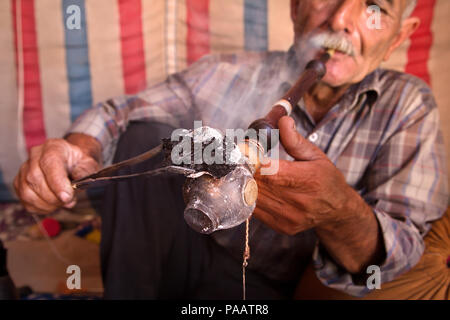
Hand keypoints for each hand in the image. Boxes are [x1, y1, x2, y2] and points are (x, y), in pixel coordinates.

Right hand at [14, 135, 100, 213]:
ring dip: (47, 204)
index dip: (57, 183)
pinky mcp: (20, 183)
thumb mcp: (89, 164)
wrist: (72, 163)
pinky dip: (40, 207)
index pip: (50, 163)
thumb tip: (76, 185)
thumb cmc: (79, 163)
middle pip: (35, 179)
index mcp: (54, 147)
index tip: (67, 197)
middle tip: (69, 201)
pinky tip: (52, 204)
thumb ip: (84, 172)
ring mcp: (24, 169)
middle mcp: (35, 155)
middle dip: (54, 197)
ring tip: (61, 202)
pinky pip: (25, 200)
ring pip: (27, 192)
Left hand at [253, 116, 354, 234]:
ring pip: (252, 198)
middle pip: (257, 184)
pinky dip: (250, 197)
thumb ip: (295, 140)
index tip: (245, 152)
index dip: (252, 161)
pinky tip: (254, 188)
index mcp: (308, 180)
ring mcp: (288, 217)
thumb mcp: (315, 155)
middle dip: (245, 170)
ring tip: (245, 173)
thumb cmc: (325, 179)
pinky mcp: (281, 226)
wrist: (337, 210)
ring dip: (244, 184)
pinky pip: (255, 210)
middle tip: (240, 160)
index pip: (269, 171)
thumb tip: (283, 120)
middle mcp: (298, 202)